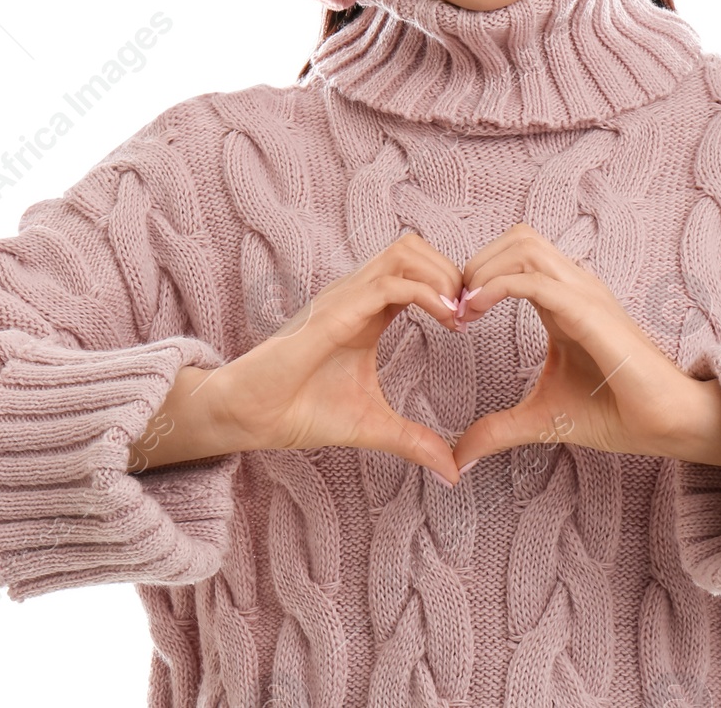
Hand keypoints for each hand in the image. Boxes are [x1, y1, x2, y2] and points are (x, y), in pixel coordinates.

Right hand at [194, 232, 465, 482]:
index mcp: (368, 312)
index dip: (450, 286)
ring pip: (405, 252)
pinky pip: (389, 284)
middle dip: (451, 272)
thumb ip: (413, 441)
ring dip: (441, 276)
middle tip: (471, 313)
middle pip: (415, 248)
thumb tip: (453, 472)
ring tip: (459, 315)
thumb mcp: (372, 425)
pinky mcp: (334, 312)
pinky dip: (426, 294)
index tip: (471, 321)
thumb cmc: (300, 412)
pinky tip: (445, 321)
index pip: (417, 270)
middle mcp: (357, 295)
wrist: (250, 416)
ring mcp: (344, 299)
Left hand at [449, 224, 720, 471]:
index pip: (515, 256)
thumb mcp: (540, 419)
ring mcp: (585, 294)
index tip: (452, 315)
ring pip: (525, 245)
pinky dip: (498, 286)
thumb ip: (497, 430)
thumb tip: (458, 457)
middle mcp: (574, 287)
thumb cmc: (616, 413)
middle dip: (476, 262)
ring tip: (464, 307)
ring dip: (485, 268)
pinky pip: (536, 281)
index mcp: (562, 301)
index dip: (477, 274)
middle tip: (452, 305)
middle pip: (518, 238)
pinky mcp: (590, 311)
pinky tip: (476, 311)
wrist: (665, 424)